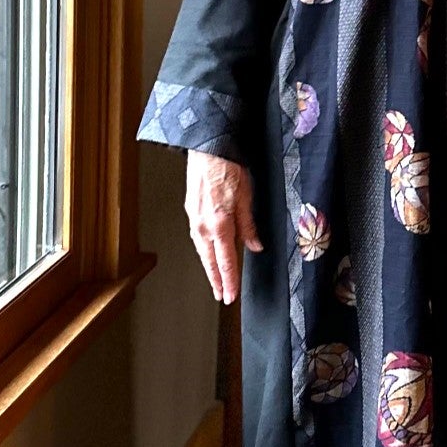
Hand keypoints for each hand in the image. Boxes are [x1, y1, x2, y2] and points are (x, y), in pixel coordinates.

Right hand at [185, 150, 263, 304]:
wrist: (208, 150)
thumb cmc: (228, 168)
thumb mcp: (247, 198)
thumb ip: (249, 226)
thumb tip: (254, 246)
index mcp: (219, 225)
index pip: (226, 262)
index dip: (229, 281)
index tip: (231, 296)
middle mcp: (203, 226)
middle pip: (210, 262)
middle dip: (216, 281)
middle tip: (221, 296)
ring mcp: (195, 219)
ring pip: (202, 251)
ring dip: (209, 268)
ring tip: (215, 280)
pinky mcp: (192, 211)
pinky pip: (198, 238)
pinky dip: (203, 251)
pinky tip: (208, 254)